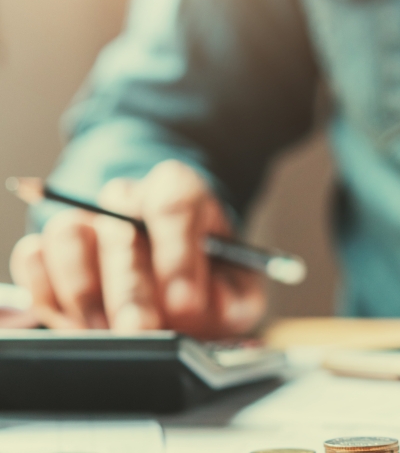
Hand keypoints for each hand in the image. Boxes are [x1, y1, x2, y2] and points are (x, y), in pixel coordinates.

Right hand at [9, 160, 265, 337]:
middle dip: (130, 289)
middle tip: (142, 331)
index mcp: (180, 193)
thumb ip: (233, 296)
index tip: (184, 300)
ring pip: (68, 234)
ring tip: (108, 334)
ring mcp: (86, 218)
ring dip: (86, 292)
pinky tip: (78, 324)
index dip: (178, 254)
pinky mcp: (48, 248)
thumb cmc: (208, 281)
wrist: (177, 279)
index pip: (174, 202)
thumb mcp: (237, 289)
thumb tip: (209, 303)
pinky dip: (49, 292)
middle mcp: (128, 198)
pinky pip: (32, 257)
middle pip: (119, 228)